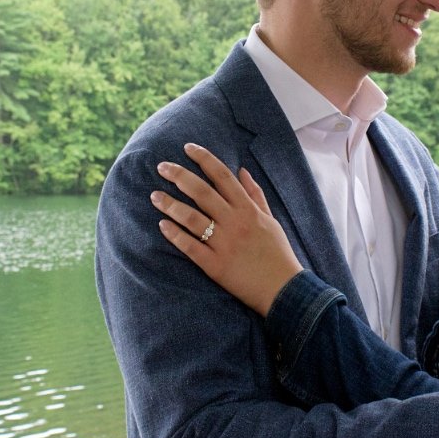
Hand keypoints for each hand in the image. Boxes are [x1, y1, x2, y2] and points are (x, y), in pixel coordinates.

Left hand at [152, 143, 302, 315]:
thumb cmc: (278, 254)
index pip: (223, 176)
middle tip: (161, 166)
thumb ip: (256, 194)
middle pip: (202, 192)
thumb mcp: (270, 220)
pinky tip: (162, 225)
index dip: (204, 159)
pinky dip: (175, 235)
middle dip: (179, 175)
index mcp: (248, 210)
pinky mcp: (215, 265)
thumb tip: (243, 170)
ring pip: (191, 217)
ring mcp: (224, 244)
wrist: (284, 289)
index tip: (188, 148)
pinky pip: (190, 246)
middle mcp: (235, 222)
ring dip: (170, 204)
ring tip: (154, 196)